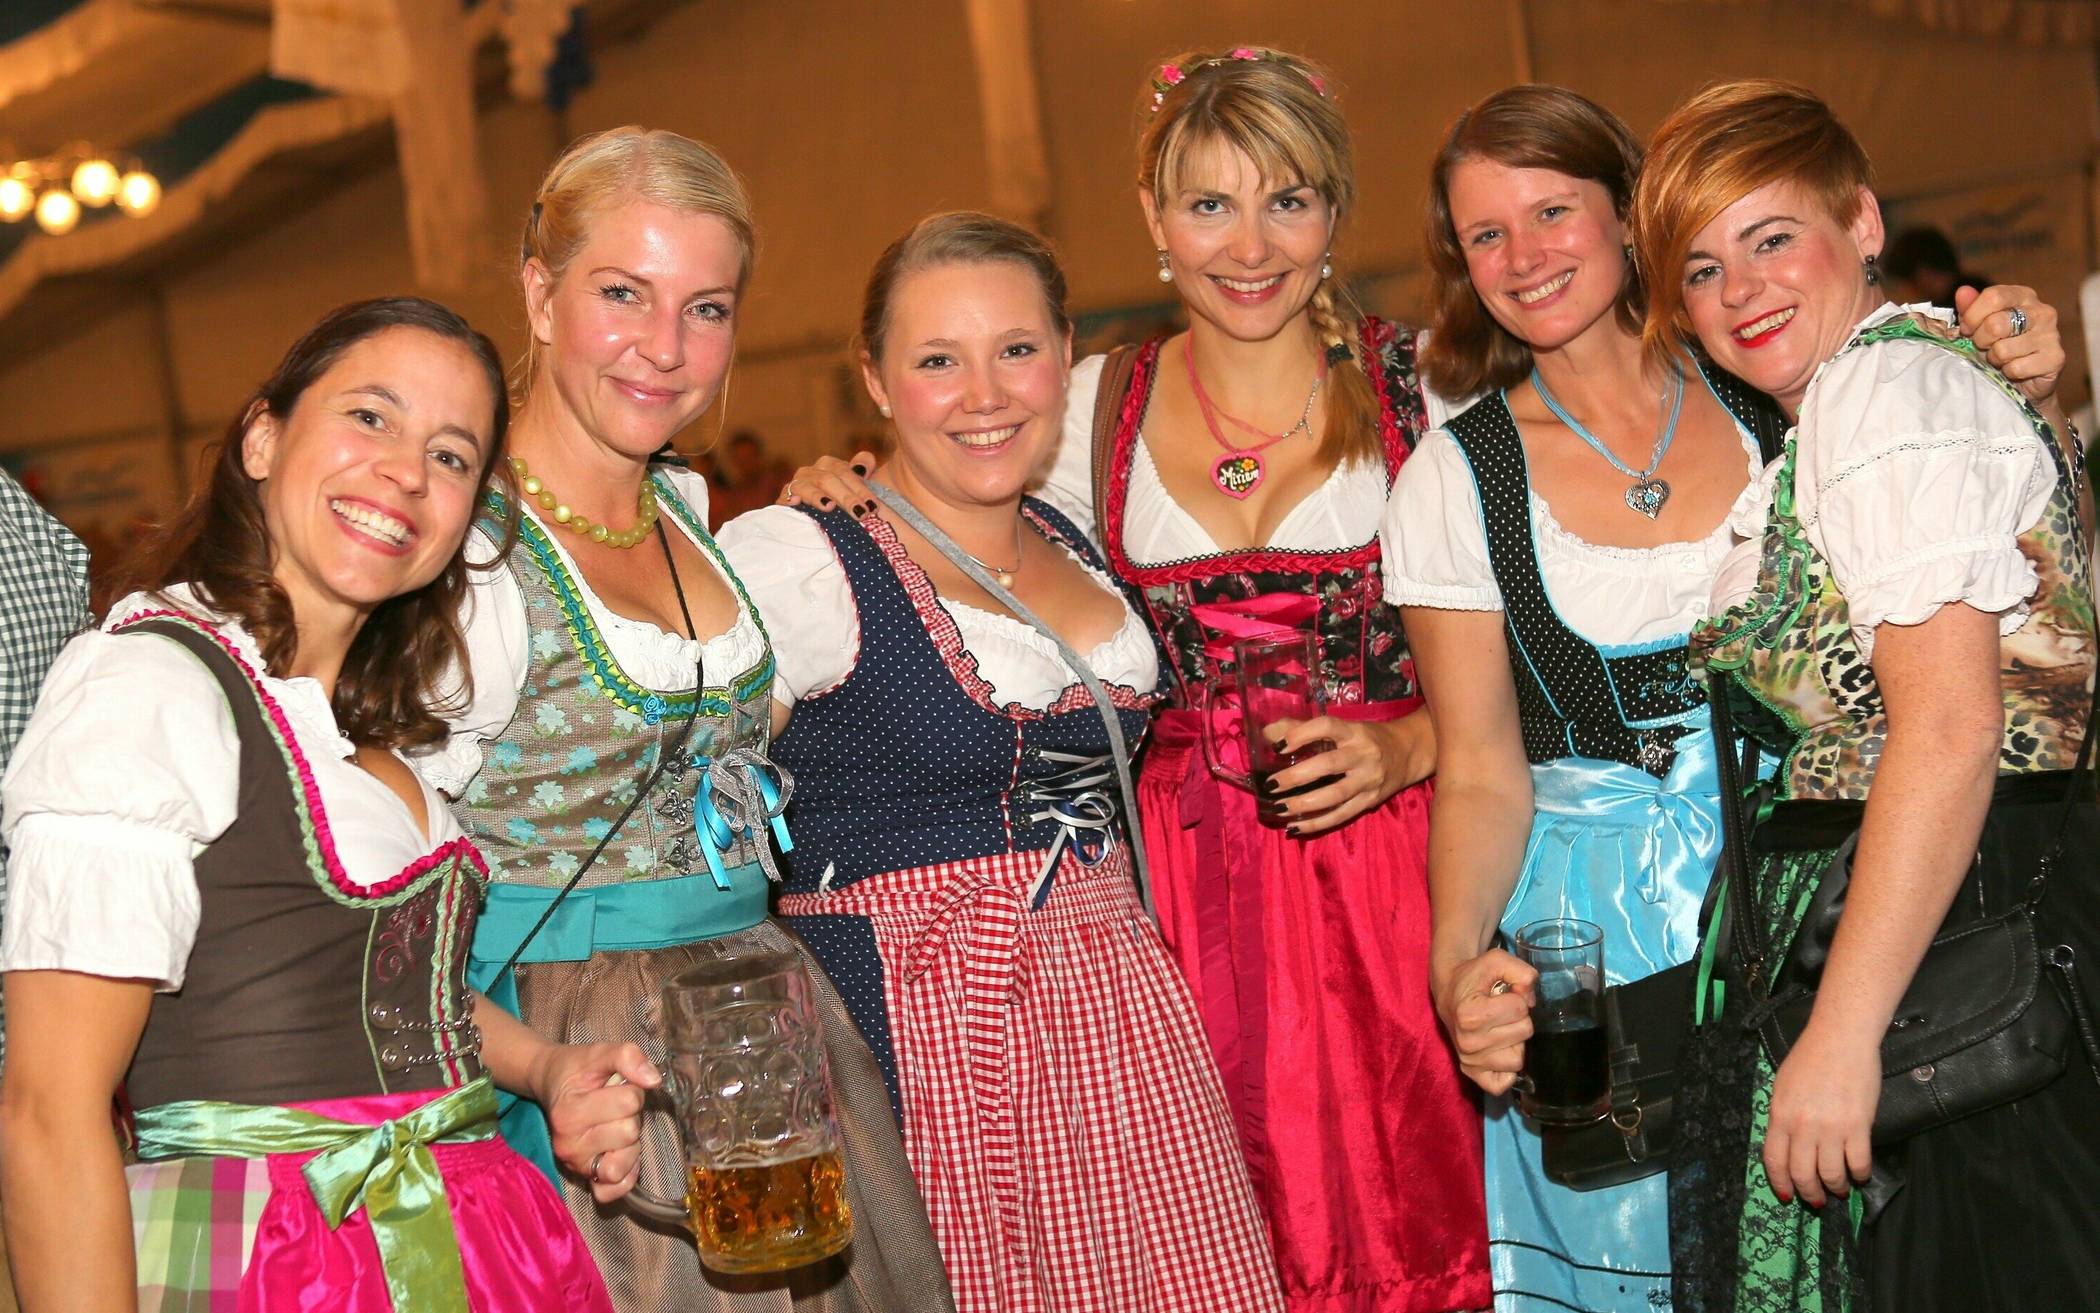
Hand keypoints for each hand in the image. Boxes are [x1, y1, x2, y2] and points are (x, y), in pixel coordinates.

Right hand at [534, 1042, 660, 1202]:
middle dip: (630, 1115)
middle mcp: (567, 1144)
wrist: (552, 1083)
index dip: (632, 1089)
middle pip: (629, 1131)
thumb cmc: (578, 1071)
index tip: (615, 1085)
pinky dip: (626, 1174)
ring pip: (624, 1162)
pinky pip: (614, 1190)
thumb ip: (628, 1056)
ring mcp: (575, 1166)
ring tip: (614, 1127)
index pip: (629, 1101)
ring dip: (629, 1143)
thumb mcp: (600, 1052)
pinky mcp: (585, 1180)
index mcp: (569, 1113)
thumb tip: (653, 1080)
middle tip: (613, 1106)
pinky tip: (622, 1152)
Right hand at [778, 451, 879, 515]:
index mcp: (831, 466)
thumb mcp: (857, 488)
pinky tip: (795, 502)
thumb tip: (865, 465)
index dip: (860, 489)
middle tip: (860, 513)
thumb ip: (864, 468)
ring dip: (819, 496)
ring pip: (809, 486)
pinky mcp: (785, 498)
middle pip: (829, 479)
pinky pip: (786, 495)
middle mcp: (813, 471)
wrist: (814, 523)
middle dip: (846, 497)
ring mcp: (798, 484)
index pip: (846, 472)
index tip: (873, 506)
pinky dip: (789, 498)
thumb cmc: (843, 505)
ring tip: (830, 506)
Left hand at [1258, 710, 1433, 835]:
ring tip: (1280, 808)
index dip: (1301, 734)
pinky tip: (1295, 827)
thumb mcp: (1343, 727)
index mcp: (1354, 732)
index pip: (1327, 726)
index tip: (1278, 746)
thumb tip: (1268, 734)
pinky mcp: (1370, 801)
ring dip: (1304, 804)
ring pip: (1335, 795)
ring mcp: (1368, 780)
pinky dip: (1317, 824)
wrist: (1408, 752)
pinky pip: (1341, 815)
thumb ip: (1304, 728)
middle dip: (1297, 776)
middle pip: (1328, 765)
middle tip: (1272, 784)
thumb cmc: (1366, 738)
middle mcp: (1363, 755)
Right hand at [1430, 947, 1535, 1095]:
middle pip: (1524, 1032)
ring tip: (1499, 1028)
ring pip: (1518, 1059)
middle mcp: (1467, 1043)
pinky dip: (1507, 1070)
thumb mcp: (1496, 960)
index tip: (1501, 993)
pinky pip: (1502, 1084)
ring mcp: (1469, 1061)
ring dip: (1515, 1042)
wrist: (1450, 991)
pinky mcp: (1472, 1074)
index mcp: (1469, 1014)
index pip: (1520, 1007)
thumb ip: (1521, 971)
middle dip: (1518, 1017)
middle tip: (1501, 1010)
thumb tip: (1531, 998)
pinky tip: (1499, 1051)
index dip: (1516, 995)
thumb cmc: (1473, 977)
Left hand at [1762, 1021, 1879, 1208]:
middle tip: (1817, 1199)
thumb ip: (1783, 1117)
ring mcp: (1831, 1127)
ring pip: (1831, 1174)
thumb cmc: (1809, 1058)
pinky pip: (1858, 1162)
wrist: (1840, 1039)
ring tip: (1840, 1189)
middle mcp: (1802, 1125)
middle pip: (1802, 1173)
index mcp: (1780, 1115)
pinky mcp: (1858, 1125)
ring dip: (1836, 1187)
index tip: (1787, 1195)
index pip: (1774, 1160)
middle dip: (1809, 1193)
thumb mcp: (1783, 1086)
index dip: (1781, 1183)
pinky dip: (1860, 1174)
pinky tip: (1860, 1174)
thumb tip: (1788, 1145)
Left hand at [1956, 285, 2062, 403]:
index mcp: (2023, 296)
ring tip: (2000, 359)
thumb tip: (1962, 292)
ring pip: (2003, 350)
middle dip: (1980, 341)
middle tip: (1984, 347)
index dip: (1972, 316)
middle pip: (1996, 324)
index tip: (1966, 330)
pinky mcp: (2055, 359)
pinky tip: (2014, 369)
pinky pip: (2016, 368)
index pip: (1993, 296)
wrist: (2023, 380)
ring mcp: (2052, 334)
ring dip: (1994, 359)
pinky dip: (2008, 373)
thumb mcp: (1979, 324)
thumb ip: (1969, 308)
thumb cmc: (1998, 345)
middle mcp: (2042, 311)